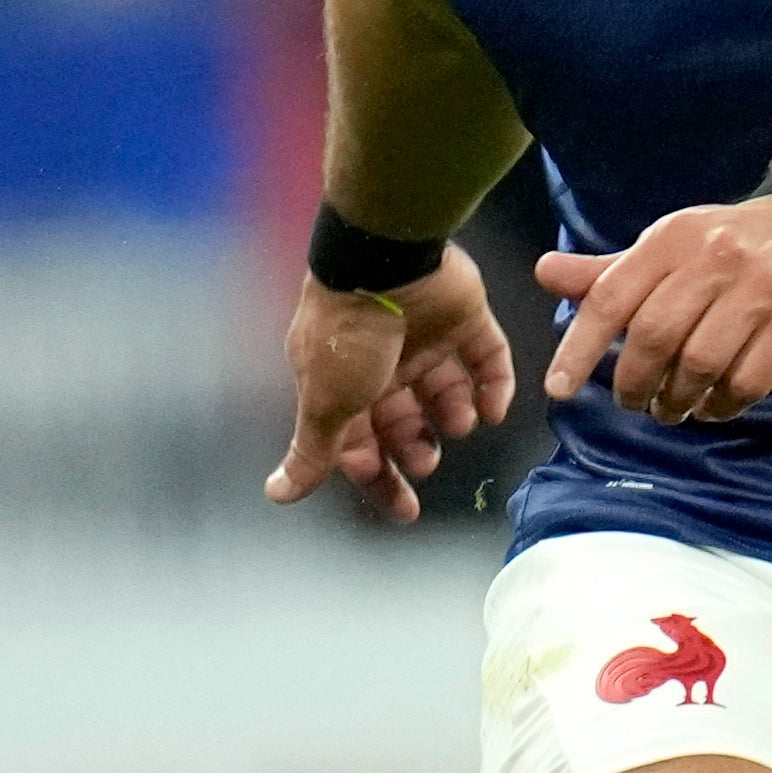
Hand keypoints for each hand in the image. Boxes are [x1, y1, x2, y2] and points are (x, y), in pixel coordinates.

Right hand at [267, 263, 518, 523]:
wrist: (387, 261)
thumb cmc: (348, 337)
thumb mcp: (325, 402)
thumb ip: (312, 450)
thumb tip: (276, 494)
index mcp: (342, 384)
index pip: (359, 444)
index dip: (380, 478)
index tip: (406, 510)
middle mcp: (383, 364)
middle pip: (402, 420)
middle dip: (416, 447)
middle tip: (429, 462)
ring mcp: (425, 338)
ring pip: (445, 389)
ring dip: (455, 415)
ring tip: (460, 424)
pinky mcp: (464, 318)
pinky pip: (486, 357)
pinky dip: (495, 385)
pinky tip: (495, 408)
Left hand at [544, 193, 771, 424]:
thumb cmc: (728, 244)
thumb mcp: (668, 247)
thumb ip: (609, 271)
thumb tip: (545, 273)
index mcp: (674, 238)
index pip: (612, 296)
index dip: (580, 347)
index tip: (559, 389)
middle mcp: (717, 257)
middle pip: (655, 336)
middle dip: (634, 383)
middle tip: (634, 402)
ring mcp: (763, 289)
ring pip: (700, 363)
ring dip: (678, 399)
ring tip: (673, 408)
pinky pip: (748, 381)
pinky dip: (722, 405)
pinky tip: (713, 405)